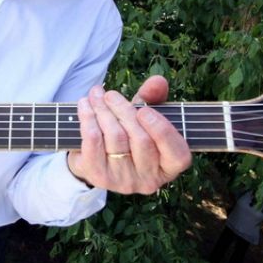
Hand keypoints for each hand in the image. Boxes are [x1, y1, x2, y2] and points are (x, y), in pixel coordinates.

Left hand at [67, 75, 190, 193]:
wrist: (93, 158)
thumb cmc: (127, 134)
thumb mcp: (144, 116)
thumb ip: (154, 98)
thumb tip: (158, 81)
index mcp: (169, 166)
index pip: (178, 155)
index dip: (163, 131)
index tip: (144, 110)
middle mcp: (149, 179)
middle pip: (142, 140)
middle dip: (124, 111)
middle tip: (110, 94)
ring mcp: (124, 181)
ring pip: (116, 138)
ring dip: (103, 111)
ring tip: (96, 95)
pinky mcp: (99, 177)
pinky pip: (94, 144)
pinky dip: (88, 120)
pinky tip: (85, 106)